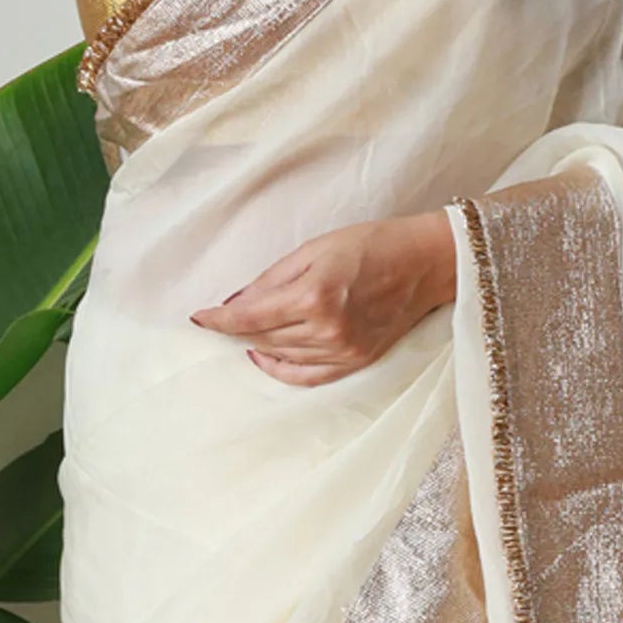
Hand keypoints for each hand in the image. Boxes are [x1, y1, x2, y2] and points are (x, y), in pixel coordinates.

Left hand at [190, 212, 457, 384]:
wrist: (424, 263)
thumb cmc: (370, 245)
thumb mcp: (313, 249)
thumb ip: (271, 280)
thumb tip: (234, 304)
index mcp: (314, 295)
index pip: (249, 317)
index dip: (218, 320)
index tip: (198, 318)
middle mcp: (327, 329)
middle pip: (262, 338)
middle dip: (236, 329)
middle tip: (220, 319)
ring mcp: (343, 350)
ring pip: (281, 356)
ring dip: (257, 345)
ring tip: (244, 331)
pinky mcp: (356, 361)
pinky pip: (307, 376)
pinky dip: (281, 369)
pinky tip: (266, 356)